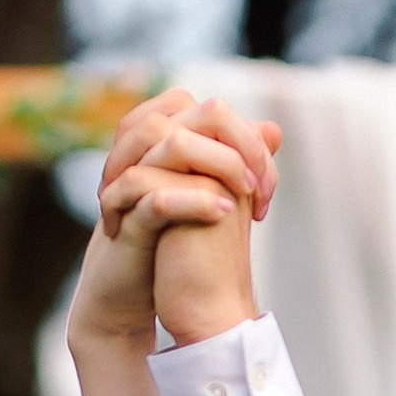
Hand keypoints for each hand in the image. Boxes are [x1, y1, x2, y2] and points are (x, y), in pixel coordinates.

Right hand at [67, 88, 280, 361]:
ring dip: (217, 162)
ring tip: (247, 193)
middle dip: (236, 144)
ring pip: (168, 141)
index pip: (209, 110)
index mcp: (160, 138)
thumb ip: (237, 158)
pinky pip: (154, 195)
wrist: (129, 286)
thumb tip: (273, 130)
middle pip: (188, 113)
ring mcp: (127, 178)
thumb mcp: (207, 193)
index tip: (267, 183)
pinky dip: (193, 199)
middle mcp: (140, 149)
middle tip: (261, 185)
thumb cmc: (169, 236)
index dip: (245, 137)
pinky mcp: (122, 216)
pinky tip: (225, 213)